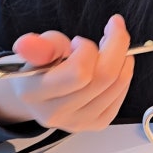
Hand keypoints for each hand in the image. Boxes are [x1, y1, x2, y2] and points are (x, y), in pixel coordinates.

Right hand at [0, 14, 134, 131]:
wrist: (39, 96)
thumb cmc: (39, 67)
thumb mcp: (36, 49)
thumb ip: (40, 45)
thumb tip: (27, 43)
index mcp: (35, 93)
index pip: (78, 72)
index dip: (87, 50)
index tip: (79, 40)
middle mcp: (57, 113)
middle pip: (105, 77)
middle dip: (116, 45)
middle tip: (113, 29)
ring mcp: (79, 122)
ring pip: (118, 84)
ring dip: (123, 58)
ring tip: (111, 46)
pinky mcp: (96, 124)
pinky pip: (121, 94)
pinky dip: (124, 73)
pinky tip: (115, 64)